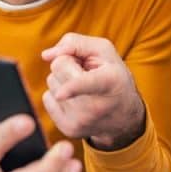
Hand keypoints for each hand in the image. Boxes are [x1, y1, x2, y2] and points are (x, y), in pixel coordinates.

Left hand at [41, 33, 145, 150]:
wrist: (124, 115)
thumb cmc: (113, 76)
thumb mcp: (104, 51)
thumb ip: (76, 43)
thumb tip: (46, 55)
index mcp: (109, 82)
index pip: (86, 83)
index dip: (73, 87)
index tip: (61, 94)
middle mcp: (94, 106)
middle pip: (58, 67)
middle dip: (68, 63)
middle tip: (86, 72)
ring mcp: (80, 121)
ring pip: (51, 82)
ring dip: (63, 80)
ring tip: (83, 87)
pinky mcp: (69, 129)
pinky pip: (47, 98)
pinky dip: (58, 94)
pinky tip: (76, 99)